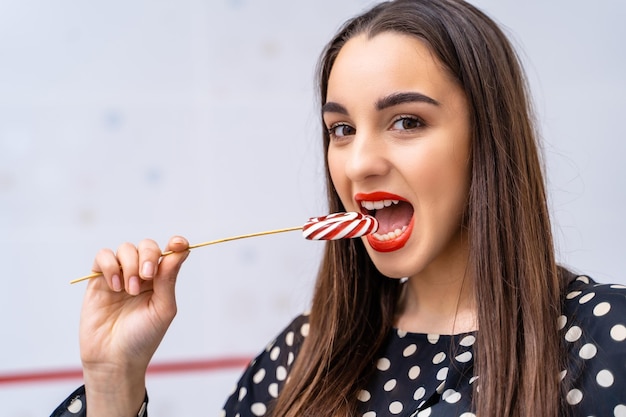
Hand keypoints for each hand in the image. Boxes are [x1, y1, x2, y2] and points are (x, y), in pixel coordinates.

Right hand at [78, 236, 189, 415]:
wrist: (114, 359)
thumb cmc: (143, 338)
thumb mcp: (163, 308)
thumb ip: (168, 279)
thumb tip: (180, 250)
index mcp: (160, 280)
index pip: (170, 253)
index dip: (176, 244)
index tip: (179, 244)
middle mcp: (141, 275)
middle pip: (147, 246)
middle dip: (148, 256)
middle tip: (147, 277)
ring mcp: (119, 276)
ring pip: (125, 248)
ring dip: (130, 265)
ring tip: (130, 290)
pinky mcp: (98, 280)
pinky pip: (102, 256)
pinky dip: (110, 266)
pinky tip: (115, 286)